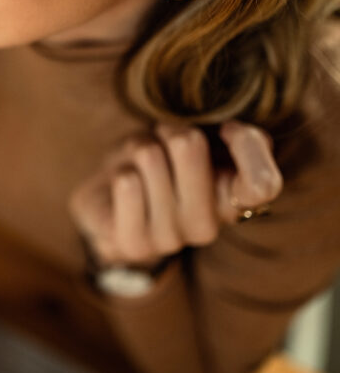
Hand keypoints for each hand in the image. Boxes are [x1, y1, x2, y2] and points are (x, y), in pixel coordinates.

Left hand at [69, 121, 281, 270]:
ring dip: (138, 147)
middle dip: (168, 130)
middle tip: (161, 144)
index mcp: (233, 201)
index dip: (244, 144)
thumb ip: (235, 136)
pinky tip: (122, 185)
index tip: (226, 129)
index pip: (262, 184)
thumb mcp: (200, 139)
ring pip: (150, 155)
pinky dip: (119, 169)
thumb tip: (236, 131)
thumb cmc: (160, 163)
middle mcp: (207, 226)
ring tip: (138, 166)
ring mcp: (170, 239)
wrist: (109, 202)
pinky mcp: (134, 243)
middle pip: (188, 144)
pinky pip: (126, 182)